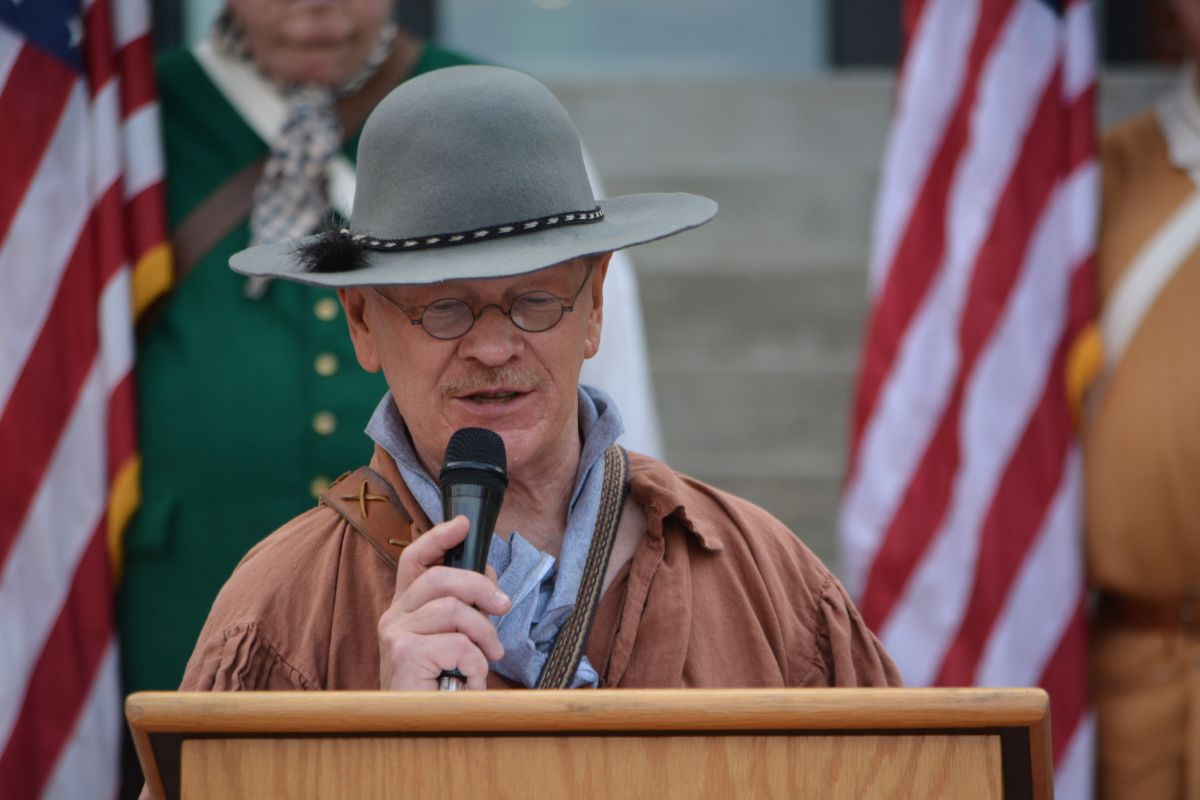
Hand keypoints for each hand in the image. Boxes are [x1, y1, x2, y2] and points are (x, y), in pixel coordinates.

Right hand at [377, 515, 510, 689]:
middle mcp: (393, 618)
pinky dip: (475, 664)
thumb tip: (490, 579)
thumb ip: (465, 610)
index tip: (463, 524)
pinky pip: (459, 643)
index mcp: (405, 611)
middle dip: (481, 587)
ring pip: (455, 610)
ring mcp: (395, 635)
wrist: (422, 734)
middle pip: (441, 577)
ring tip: (487, 660)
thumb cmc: (441, 691)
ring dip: (484, 636)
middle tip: (503, 607)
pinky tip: (470, 682)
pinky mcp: (405, 654)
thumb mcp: (454, 643)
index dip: (438, 537)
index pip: (415, 560)